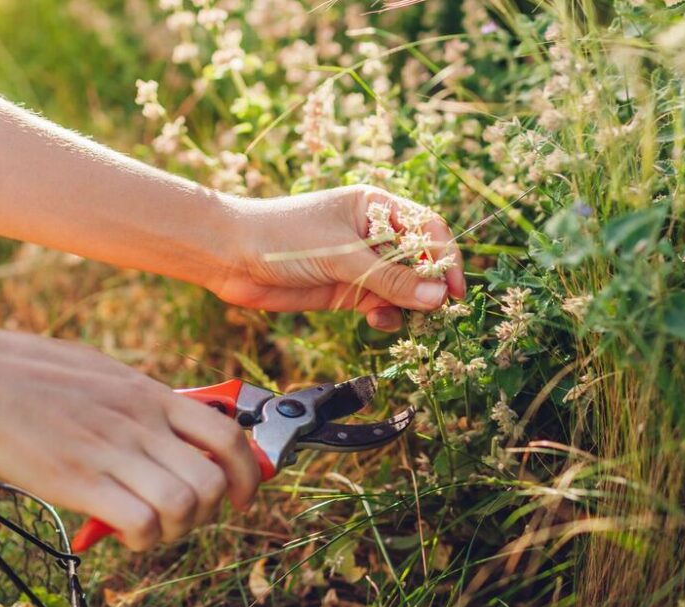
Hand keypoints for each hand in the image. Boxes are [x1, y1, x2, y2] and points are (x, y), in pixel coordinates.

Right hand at [0, 326, 261, 550]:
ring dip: (177, 529)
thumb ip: (138, 398)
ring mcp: (112, 451)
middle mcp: (141, 423)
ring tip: (150, 528)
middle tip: (181, 516)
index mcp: (150, 395)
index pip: (227, 435)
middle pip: (214, 480)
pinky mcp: (80, 481)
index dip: (248, 474)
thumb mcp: (101, 371)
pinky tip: (122, 532)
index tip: (242, 497)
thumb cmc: (28, 371)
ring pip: (185, 505)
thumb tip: (163, 418)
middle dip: (210, 511)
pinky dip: (144, 540)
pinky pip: (142, 523)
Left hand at [210, 185, 465, 331]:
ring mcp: (358, 263)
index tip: (454, 289)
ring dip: (410, 304)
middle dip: (431, 285)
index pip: (428, 228)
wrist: (230, 256)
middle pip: (419, 260)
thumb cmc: (283, 236)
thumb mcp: (341, 254)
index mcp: (374, 206)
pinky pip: (380, 304)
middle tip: (438, 312)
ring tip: (407, 319)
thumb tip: (438, 296)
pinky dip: (387, 315)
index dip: (446, 256)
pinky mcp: (344, 290)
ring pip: (402, 287)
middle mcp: (371, 233)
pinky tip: (379, 322)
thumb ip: (389, 277)